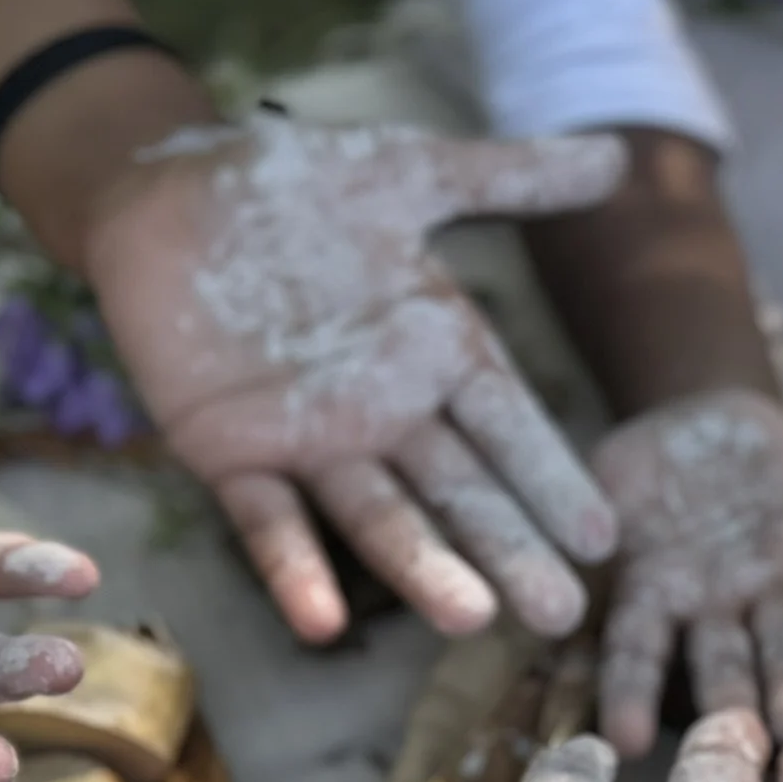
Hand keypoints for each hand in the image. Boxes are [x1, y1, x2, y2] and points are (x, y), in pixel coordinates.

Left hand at [83, 112, 624, 642]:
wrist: (163, 190)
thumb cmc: (296, 186)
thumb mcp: (411, 173)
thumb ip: (509, 178)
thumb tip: (619, 159)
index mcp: (440, 356)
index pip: (513, 429)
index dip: (553, 481)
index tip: (603, 538)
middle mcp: (389, 415)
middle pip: (462, 492)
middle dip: (512, 551)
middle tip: (561, 615)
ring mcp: (311, 442)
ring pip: (381, 517)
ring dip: (423, 570)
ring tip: (471, 620)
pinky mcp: (231, 453)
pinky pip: (266, 520)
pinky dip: (292, 569)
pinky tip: (321, 622)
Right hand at [591, 389, 782, 756]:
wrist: (711, 416)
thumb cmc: (638, 465)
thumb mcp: (593, 490)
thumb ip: (572, 534)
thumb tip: (533, 578)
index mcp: (652, 597)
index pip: (637, 656)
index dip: (631, 697)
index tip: (624, 745)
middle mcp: (715, 607)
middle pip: (725, 665)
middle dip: (735, 707)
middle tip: (744, 755)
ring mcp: (771, 582)